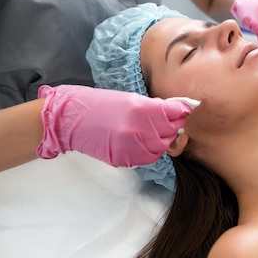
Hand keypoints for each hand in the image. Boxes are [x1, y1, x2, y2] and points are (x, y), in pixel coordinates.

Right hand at [36, 85, 192, 166]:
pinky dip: (152, 150)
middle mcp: (137, 130)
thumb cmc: (101, 104)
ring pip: (162, 148)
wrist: (73, 119)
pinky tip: (144, 140)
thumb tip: (180, 109)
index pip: (173, 114)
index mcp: (139, 109)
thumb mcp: (130, 98)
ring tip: (154, 130)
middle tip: (169, 119)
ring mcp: (131, 147)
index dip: (181, 111)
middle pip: (170, 132)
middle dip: (173, 126)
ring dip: (163, 139)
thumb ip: (156, 106)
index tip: (185, 109)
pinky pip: (149, 157)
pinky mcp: (125, 160)